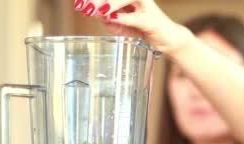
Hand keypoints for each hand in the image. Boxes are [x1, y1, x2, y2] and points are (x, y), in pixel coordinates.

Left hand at [73, 0, 192, 54]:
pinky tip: (111, 19)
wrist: (166, 39)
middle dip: (97, 0)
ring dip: (108, 4)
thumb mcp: (117, 23)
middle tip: (83, 6)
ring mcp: (146, 5)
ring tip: (94, 11)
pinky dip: (123, 18)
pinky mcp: (152, 20)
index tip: (78, 3)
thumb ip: (103, 16)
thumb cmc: (141, 28)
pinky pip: (135, 18)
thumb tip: (89, 10)